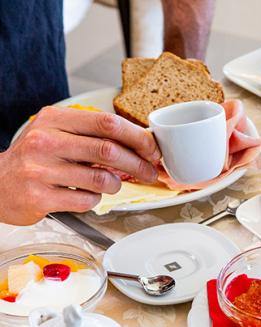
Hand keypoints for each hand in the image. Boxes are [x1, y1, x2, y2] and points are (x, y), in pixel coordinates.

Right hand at [0, 107, 160, 224]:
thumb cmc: (36, 158)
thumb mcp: (58, 133)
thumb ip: (93, 135)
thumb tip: (141, 144)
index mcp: (55, 119)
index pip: (107, 123)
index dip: (137, 137)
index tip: (152, 149)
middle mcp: (45, 141)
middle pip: (109, 151)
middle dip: (138, 164)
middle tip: (149, 172)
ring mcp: (41, 170)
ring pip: (102, 179)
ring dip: (115, 185)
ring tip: (110, 184)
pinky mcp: (40, 197)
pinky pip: (87, 200)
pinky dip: (95, 199)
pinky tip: (85, 194)